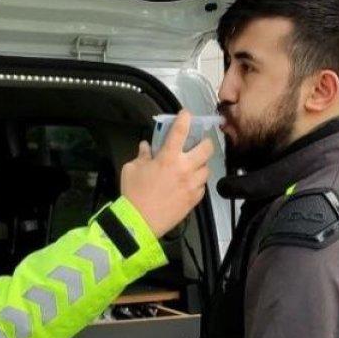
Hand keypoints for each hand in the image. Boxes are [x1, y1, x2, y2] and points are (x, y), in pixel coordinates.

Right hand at [121, 110, 213, 236]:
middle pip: (207, 149)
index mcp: (168, 158)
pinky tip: (188, 183)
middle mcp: (184, 168)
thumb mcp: (131, 169)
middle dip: (205, 143)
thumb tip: (146, 147)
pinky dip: (197, 182)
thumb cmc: (133, 194)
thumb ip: (142, 155)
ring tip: (192, 167)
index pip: (180, 131)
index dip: (185, 119)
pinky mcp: (194, 199)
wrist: (138, 223)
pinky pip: (202, 186)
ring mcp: (192, 185)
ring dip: (201, 165)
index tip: (187, 114)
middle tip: (198, 144)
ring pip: (206, 169)